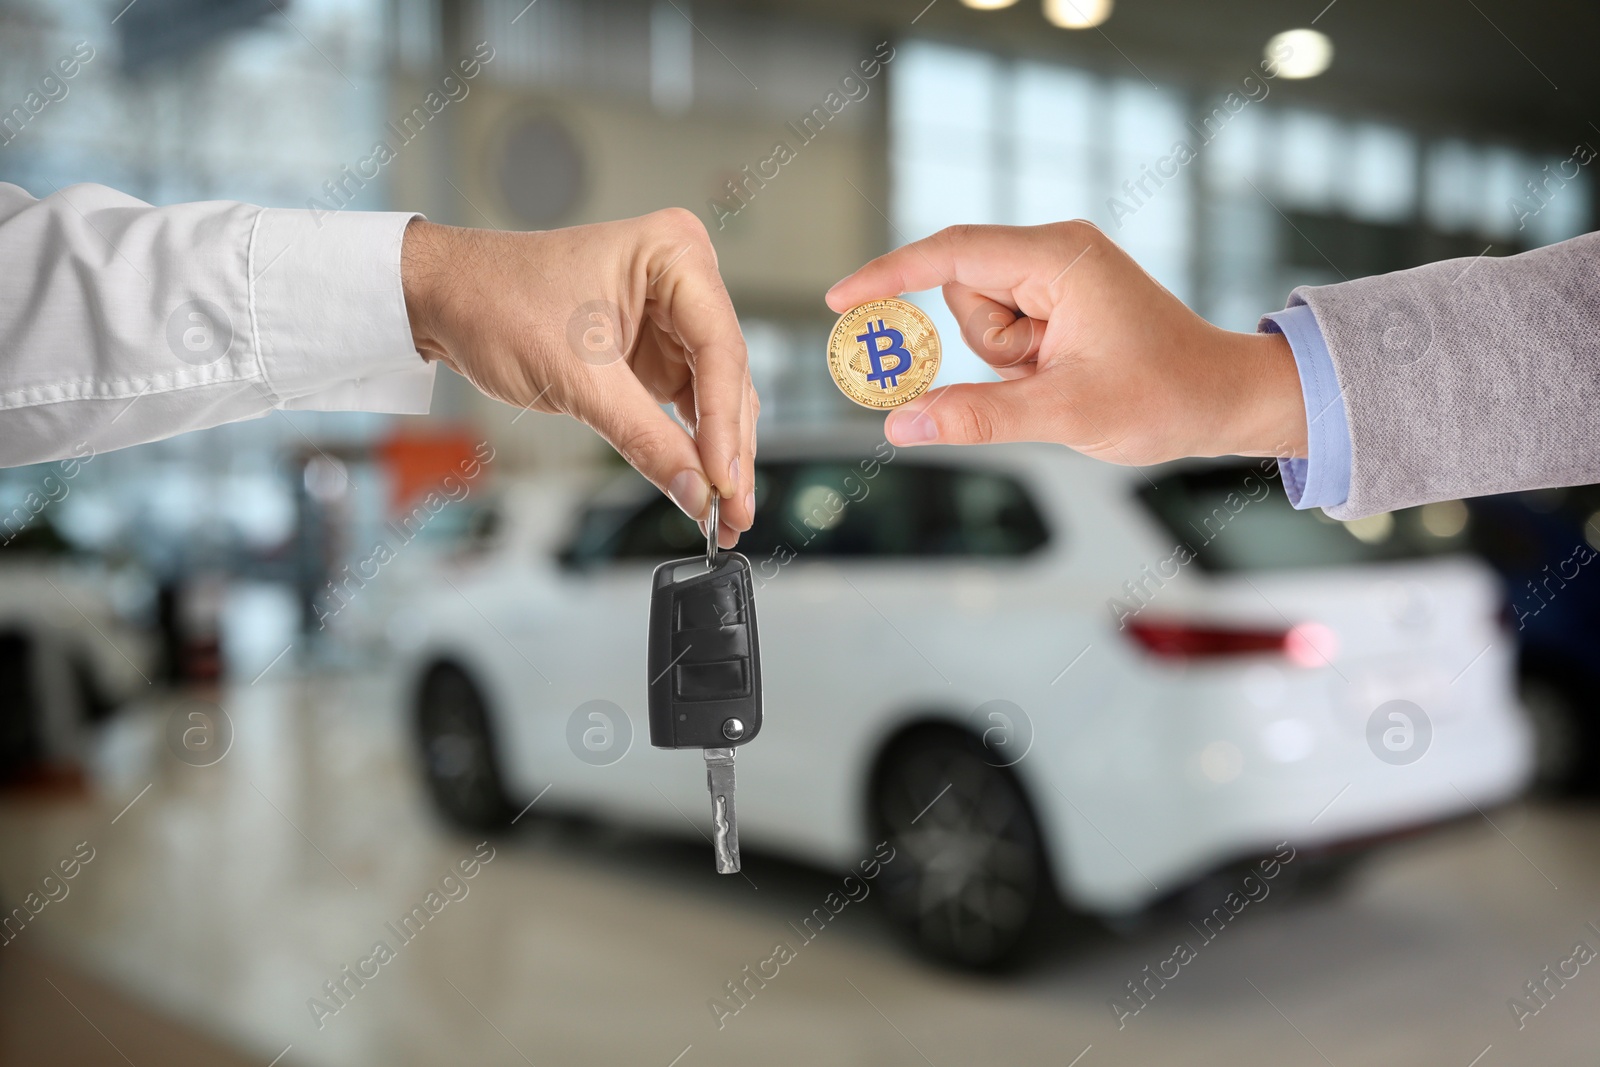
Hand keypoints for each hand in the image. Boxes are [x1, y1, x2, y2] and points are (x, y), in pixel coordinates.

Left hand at [401, 209, 755, 545]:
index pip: (721, 350)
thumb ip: (644, 437)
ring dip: (717, 456)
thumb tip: (696, 492)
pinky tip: (702, 487)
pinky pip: (689, 405)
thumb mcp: (576, 377)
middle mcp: (685, 280)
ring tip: (724, 515)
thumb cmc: (496, 301)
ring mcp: (673, 317)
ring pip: (716, 397)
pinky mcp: (656, 350)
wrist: (444, 298)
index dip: (725, 424)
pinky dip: (693, 447)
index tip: (723, 483)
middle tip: (734, 513)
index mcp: (675, 254)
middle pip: (727, 377)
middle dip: (729, 450)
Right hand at [826, 222, 1305, 464]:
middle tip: (1034, 377)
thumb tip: (899, 425)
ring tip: (1060, 379)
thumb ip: (975, 415)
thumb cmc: (1165, 396)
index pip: (950, 253)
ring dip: (1004, 361)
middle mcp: (1056, 253)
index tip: (840, 300)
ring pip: (980, 317)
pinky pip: (1004, 330)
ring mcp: (1059, 276)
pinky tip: (1062, 376)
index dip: (889, 276)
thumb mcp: (1063, 413)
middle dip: (984, 346)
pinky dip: (1018, 363)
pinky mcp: (1060, 301)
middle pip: (963, 291)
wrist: (1225, 400)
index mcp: (1059, 258)